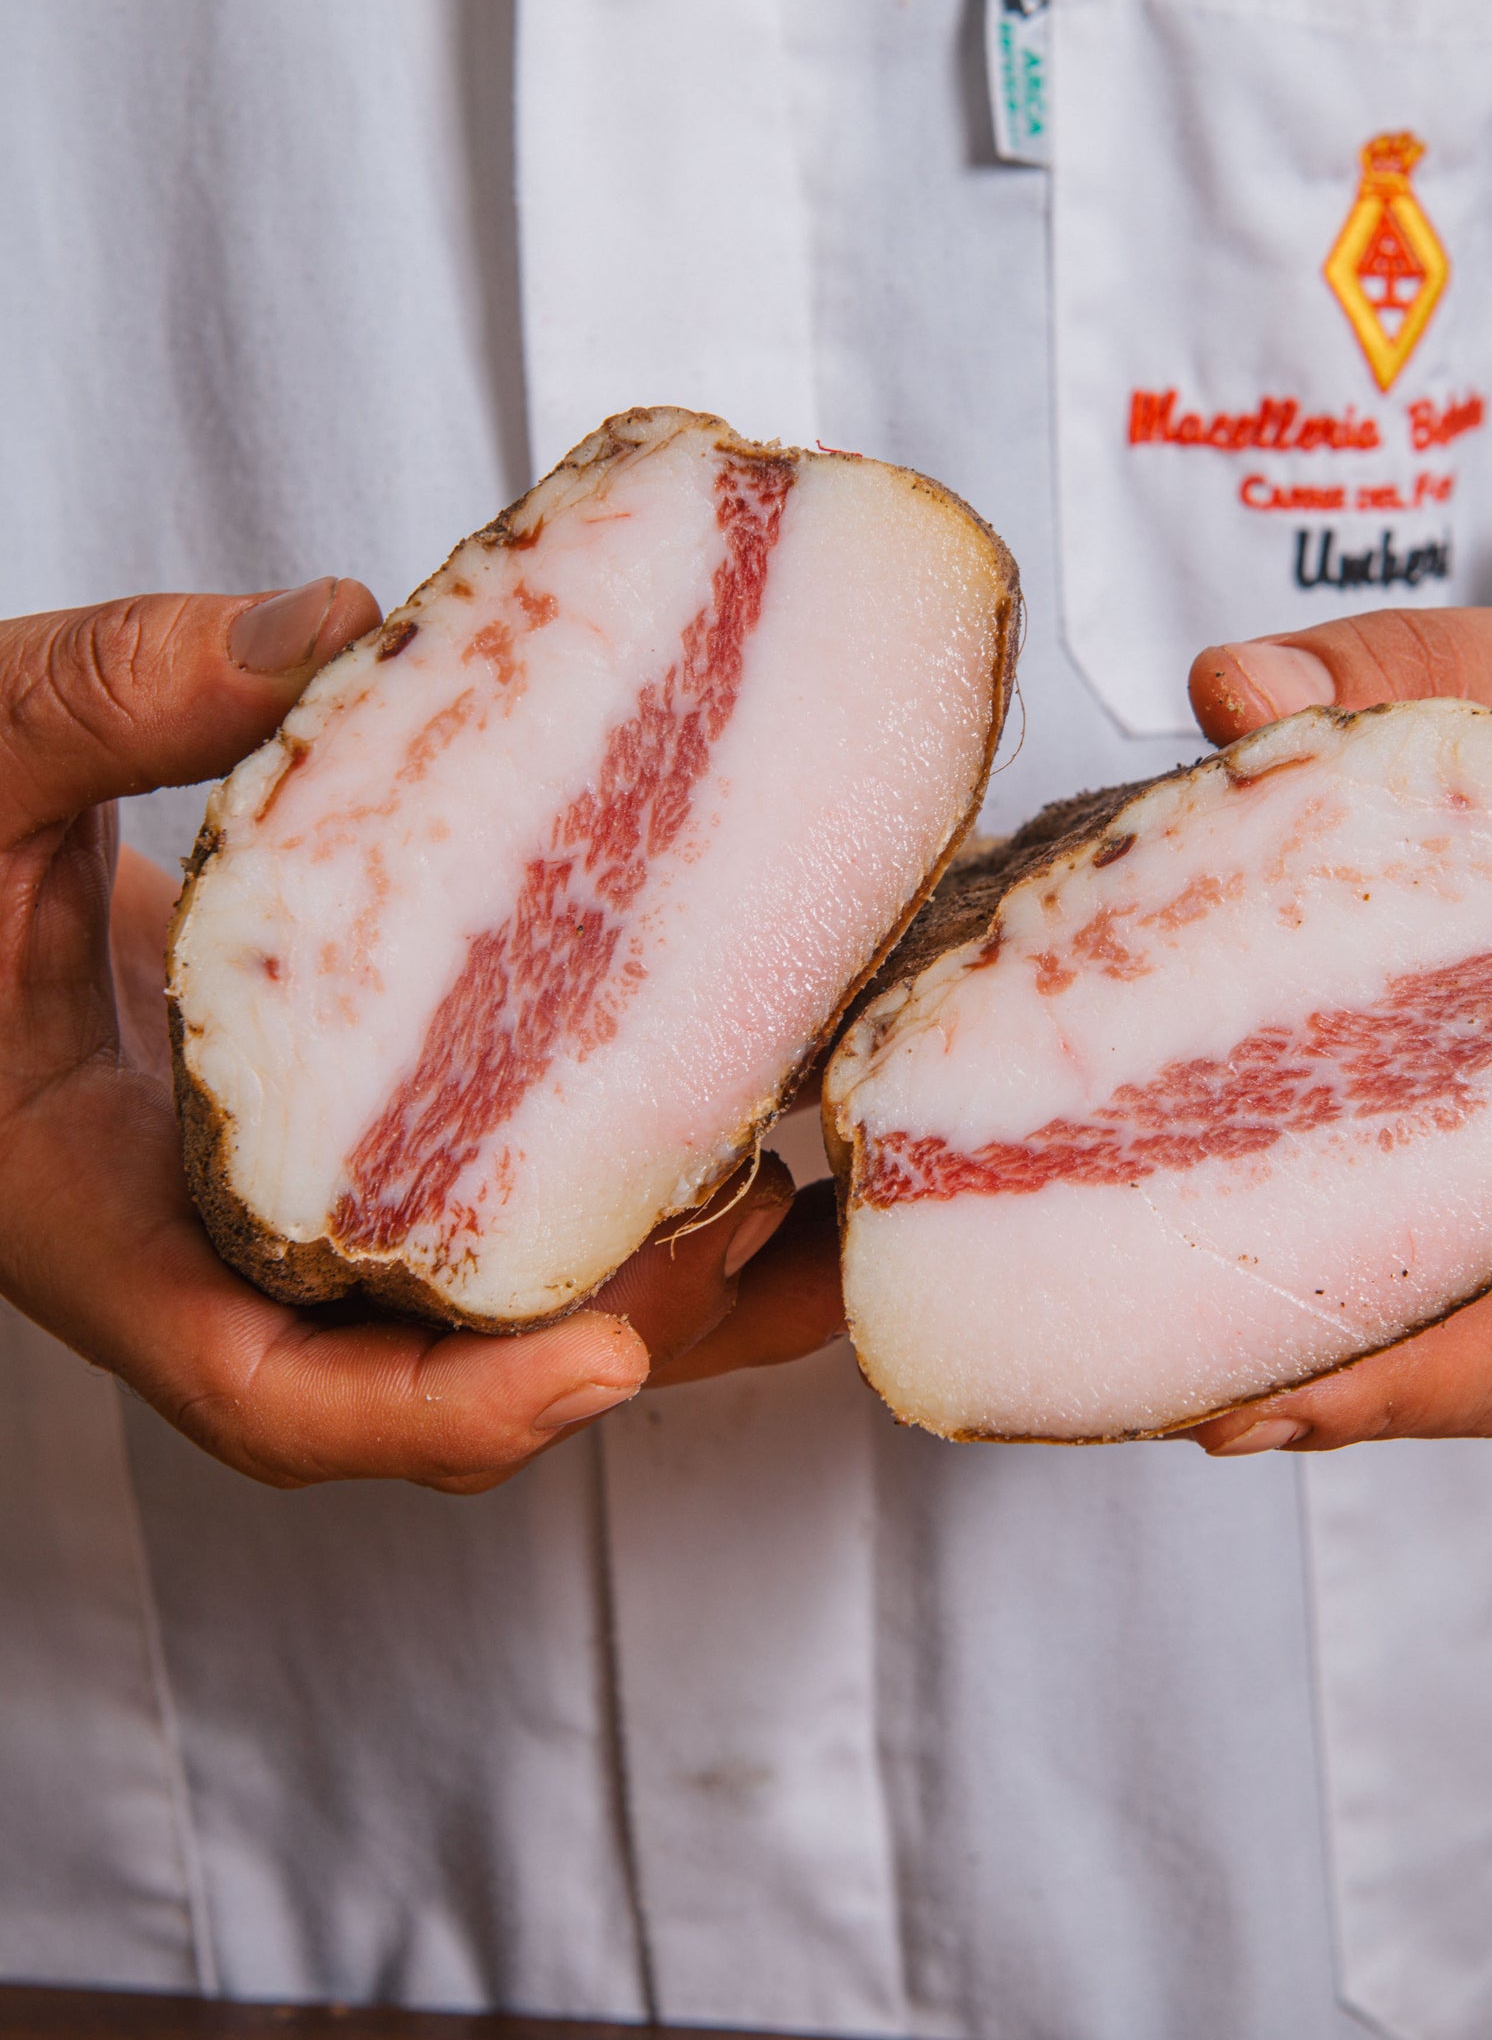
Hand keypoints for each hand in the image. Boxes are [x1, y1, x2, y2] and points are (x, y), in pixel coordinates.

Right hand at [0, 584, 841, 1495]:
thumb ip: (111, 698)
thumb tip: (329, 630)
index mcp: (98, 1222)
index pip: (266, 1391)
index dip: (436, 1409)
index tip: (594, 1359)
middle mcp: (215, 1251)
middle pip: (438, 1381)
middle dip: (623, 1340)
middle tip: (778, 1228)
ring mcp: (297, 1209)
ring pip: (500, 1307)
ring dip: (679, 1284)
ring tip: (846, 1206)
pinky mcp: (366, 1138)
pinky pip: (514, 1201)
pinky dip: (647, 1187)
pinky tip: (774, 1116)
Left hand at [1181, 602, 1491, 1456]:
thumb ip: (1380, 674)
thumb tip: (1236, 690)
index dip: (1409, 1372)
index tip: (1275, 1398)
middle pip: (1465, 1351)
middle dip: (1323, 1392)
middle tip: (1180, 1407)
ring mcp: (1484, 1159)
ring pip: (1411, 1322)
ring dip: (1283, 1363)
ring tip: (1140, 1379)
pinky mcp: (1402, 1130)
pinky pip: (1360, 1250)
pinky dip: (1271, 1285)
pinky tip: (1152, 1282)